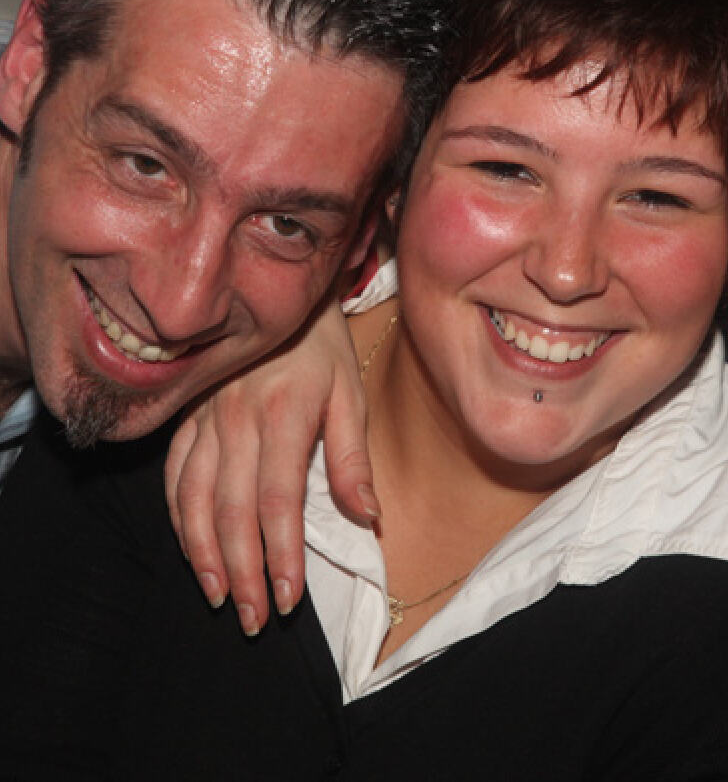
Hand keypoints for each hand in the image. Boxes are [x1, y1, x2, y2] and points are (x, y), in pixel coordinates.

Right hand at [165, 298, 374, 635]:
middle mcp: (236, 420)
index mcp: (285, 415)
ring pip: (194, 500)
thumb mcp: (351, 393)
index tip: (289, 598)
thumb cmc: (323, 349)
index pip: (278, 501)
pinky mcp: (185, 417)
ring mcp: (204, 418)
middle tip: (255, 618)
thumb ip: (353, 458)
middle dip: (243, 572)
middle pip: (232, 511)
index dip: (282, 555)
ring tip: (220, 597)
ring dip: (203, 555)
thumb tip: (368, 518)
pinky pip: (174, 475)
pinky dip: (179, 518)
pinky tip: (190, 548)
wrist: (277, 295)